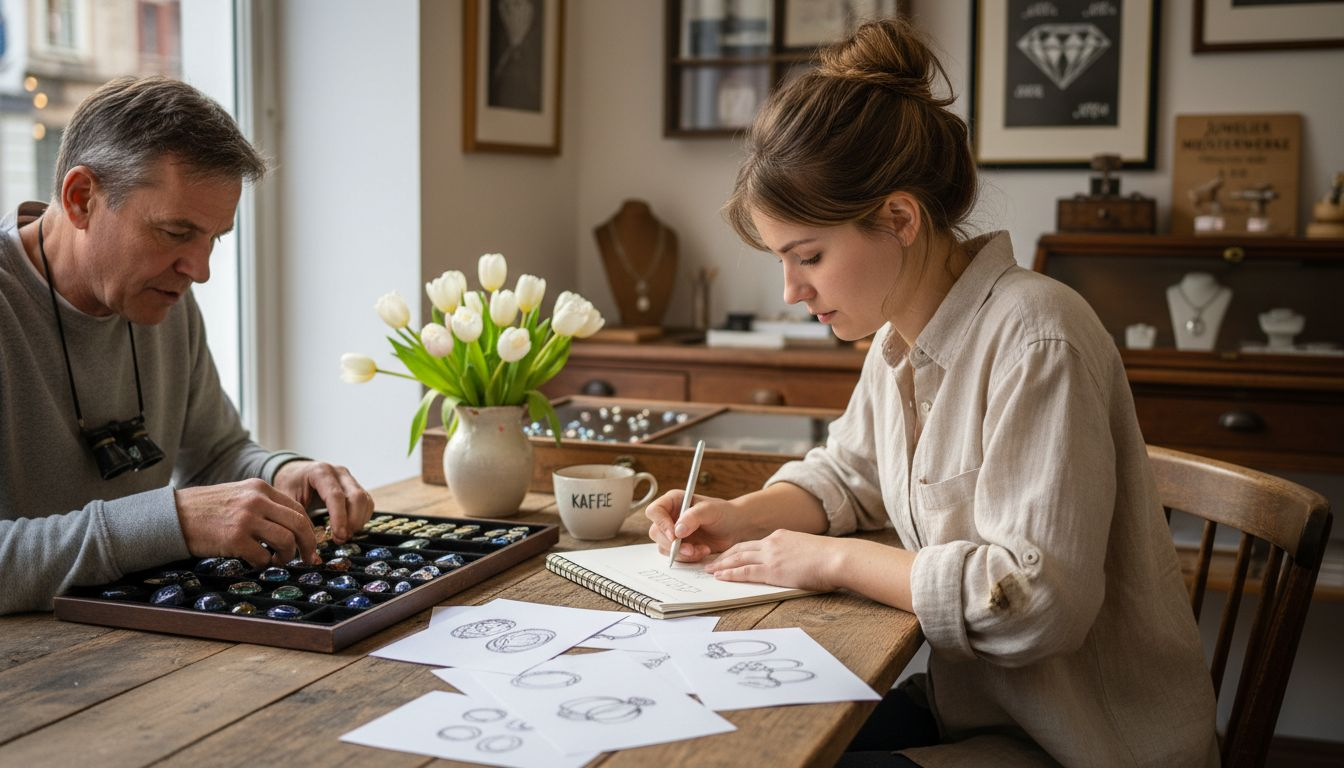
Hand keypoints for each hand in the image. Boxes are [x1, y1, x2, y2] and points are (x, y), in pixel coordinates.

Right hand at [175, 479, 319, 566]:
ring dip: (286, 556)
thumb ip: (264, 505)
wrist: (173, 515)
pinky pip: (263, 556)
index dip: (308, 529)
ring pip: (286, 540)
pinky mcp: (235, 539)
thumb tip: (291, 527)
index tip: (309, 544)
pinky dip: (264, 563)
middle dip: (308, 544)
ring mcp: (246, 519)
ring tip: (277, 560)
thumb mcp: (239, 496)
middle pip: (300, 524)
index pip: (298, 508)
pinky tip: (256, 562)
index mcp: (260, 488)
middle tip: (307, 558)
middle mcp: (257, 500)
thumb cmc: (207, 509)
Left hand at [272, 460, 373, 542]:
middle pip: (357, 497)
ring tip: (344, 535)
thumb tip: (310, 540)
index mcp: (320, 472)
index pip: (336, 496)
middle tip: (340, 539)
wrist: (296, 473)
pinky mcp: (356, 487)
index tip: (338, 536)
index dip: (339, 518)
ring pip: (365, 501)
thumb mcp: (287, 498)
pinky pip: (367, 503)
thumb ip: (298, 516)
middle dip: (352, 522)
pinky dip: (361, 518)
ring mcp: (350, 479)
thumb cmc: (290, 485)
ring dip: (358, 522)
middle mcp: (339, 473)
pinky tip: (349, 528)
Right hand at [645, 490, 750, 562]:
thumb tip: (677, 531)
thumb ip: (693, 517)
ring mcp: (673, 533)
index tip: (674, 535)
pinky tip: (702, 551)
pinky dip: (688, 558)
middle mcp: (669, 517)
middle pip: (656, 532)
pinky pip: (675, 556)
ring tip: (701, 550)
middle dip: (672, 544)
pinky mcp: (680, 546)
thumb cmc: (724, 513)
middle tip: (690, 549)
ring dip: (681, 553)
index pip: (655, 511)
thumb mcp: (710, 510)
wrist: (735, 528)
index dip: (661, 524)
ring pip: (664, 547)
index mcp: (673, 501)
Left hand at [704, 530, 843, 591]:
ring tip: (710, 570)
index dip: (738, 550)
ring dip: (722, 565)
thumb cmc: (830, 558)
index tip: (728, 555)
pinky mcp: (772, 570)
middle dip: (724, 556)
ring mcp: (771, 555)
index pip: (753, 543)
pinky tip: (721, 577)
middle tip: (711, 562)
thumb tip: (793, 564)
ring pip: (739, 558)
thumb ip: (795, 554)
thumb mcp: (808, 550)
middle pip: (741, 548)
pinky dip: (730, 574)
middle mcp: (772, 542)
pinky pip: (745, 572)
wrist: (837, 557)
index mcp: (781, 537)